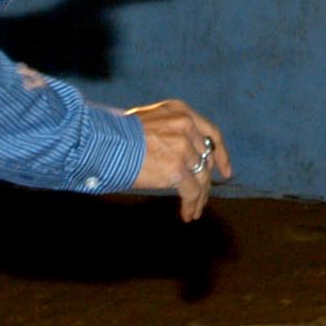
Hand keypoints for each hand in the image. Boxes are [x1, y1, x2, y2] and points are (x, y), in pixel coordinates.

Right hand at [125, 101, 231, 221]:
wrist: (101, 142)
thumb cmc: (114, 135)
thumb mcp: (147, 122)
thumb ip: (168, 133)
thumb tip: (179, 157)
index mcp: (180, 111)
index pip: (210, 133)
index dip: (220, 154)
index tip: (225, 171)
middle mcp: (186, 126)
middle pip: (205, 159)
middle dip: (206, 181)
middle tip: (203, 197)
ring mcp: (183, 147)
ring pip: (201, 178)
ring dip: (198, 197)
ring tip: (193, 211)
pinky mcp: (178, 168)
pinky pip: (192, 192)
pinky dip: (191, 205)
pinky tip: (186, 215)